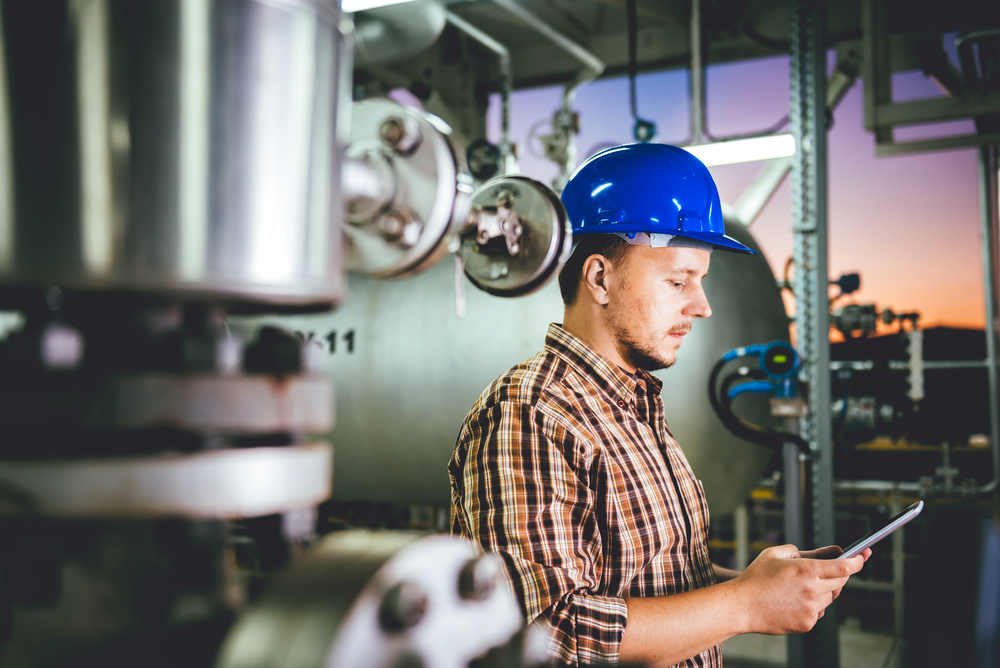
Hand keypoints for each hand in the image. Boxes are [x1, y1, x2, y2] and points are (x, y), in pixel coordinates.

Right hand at [731, 544, 865, 634]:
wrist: (742, 606)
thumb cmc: (755, 578)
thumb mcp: (775, 554)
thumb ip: (801, 551)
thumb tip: (824, 552)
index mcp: (806, 570)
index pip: (844, 567)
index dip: (857, 561)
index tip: (862, 557)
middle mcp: (813, 590)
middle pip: (842, 582)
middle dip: (840, 574)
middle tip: (831, 569)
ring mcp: (811, 609)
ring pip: (831, 597)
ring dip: (824, 590)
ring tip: (801, 586)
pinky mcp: (807, 623)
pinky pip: (820, 611)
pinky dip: (814, 604)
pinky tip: (795, 600)